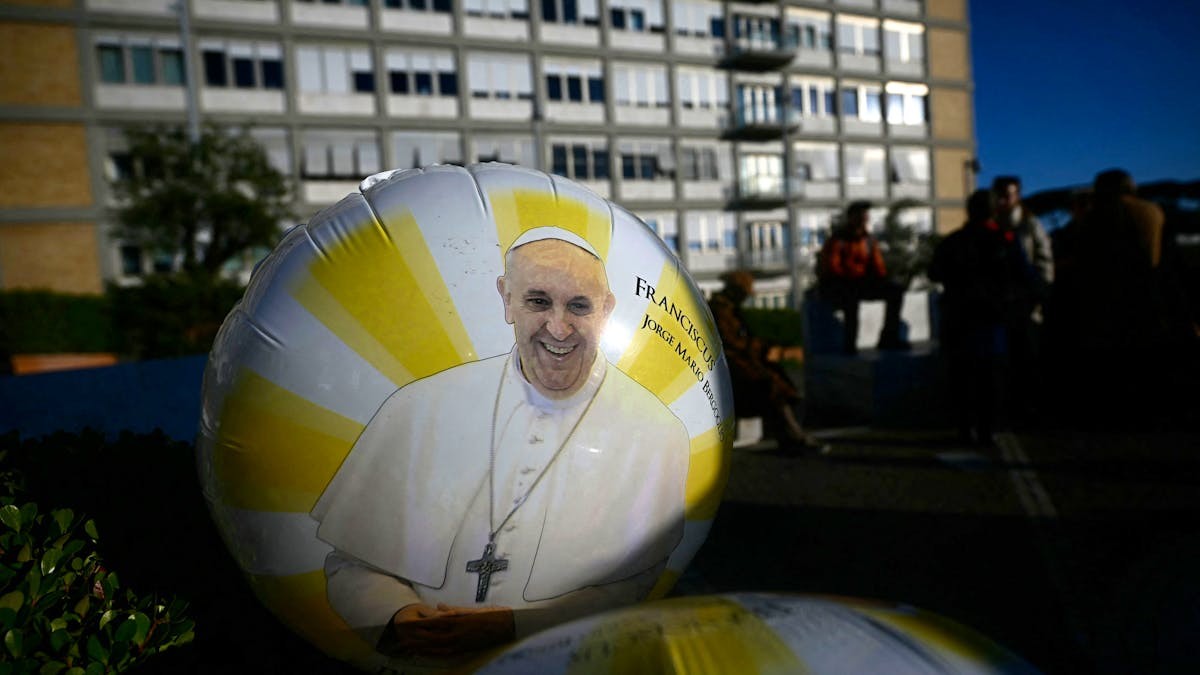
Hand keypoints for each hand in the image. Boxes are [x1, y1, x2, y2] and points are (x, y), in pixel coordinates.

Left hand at [389, 603, 514, 657]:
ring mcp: (460, 643)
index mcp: (457, 620)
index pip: (431, 622)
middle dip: (414, 639)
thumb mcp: (471, 609)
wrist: (506, 627)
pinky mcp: (464, 650)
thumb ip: (453, 609)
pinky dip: (433, 654)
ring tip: (407, 648)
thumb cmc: (491, 615)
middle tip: (400, 640)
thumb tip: (438, 607)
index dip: (417, 624)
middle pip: (429, 637)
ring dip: (420, 648)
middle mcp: (456, 632)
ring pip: (435, 647)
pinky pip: (445, 654)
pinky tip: (425, 655)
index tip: (404, 624)